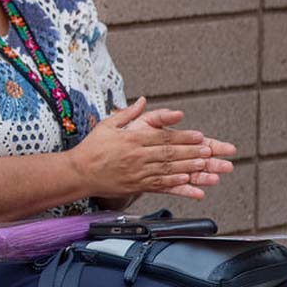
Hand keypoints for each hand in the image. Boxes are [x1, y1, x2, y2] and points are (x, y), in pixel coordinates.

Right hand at [68, 97, 215, 200]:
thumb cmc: (91, 148)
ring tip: (203, 165)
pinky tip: (187, 182)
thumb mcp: (107, 125)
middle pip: (168, 153)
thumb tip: (142, 101)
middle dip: (191, 151)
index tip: (198, 136)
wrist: (78, 172)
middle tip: (208, 150)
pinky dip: (174, 184)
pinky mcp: (135, 185)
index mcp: (130, 139)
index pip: (162, 137)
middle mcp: (136, 156)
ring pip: (167, 169)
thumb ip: (128, 113)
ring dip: (187, 167)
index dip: (183, 136)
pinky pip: (159, 185)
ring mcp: (137, 172)